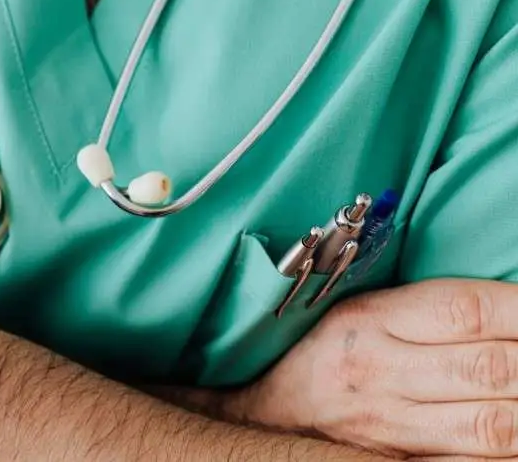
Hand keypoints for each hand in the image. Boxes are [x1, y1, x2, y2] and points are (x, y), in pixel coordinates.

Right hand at [225, 279, 517, 459]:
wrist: (264, 416)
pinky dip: (507, 455)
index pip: (467, 310)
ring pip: (494, 425)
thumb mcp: (360, 313)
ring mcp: (390, 428)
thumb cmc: (323, 356)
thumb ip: (429, 310)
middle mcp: (379, 372)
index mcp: (368, 321)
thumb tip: (510, 310)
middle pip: (491, 367)